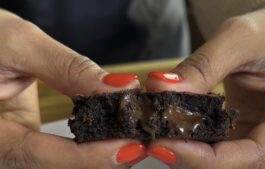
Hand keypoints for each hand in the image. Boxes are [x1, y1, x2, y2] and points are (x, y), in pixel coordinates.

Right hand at [0, 10, 143, 168]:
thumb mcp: (20, 45)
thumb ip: (68, 68)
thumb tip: (118, 89)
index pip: (36, 154)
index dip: (87, 156)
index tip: (129, 147)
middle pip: (54, 167)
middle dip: (100, 158)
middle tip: (139, 140)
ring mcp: (12, 147)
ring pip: (59, 163)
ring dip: (98, 153)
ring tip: (131, 135)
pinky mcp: (24, 139)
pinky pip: (57, 152)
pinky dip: (87, 144)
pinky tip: (110, 131)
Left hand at [146, 1, 264, 167]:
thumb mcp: (241, 39)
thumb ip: (202, 67)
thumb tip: (160, 89)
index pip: (253, 156)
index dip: (205, 160)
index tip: (163, 145)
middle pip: (233, 163)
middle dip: (189, 156)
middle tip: (152, 138)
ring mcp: (256, 134)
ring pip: (220, 156)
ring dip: (186, 147)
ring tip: (155, 129)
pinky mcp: (239, 127)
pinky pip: (213, 140)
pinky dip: (189, 134)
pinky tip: (169, 122)